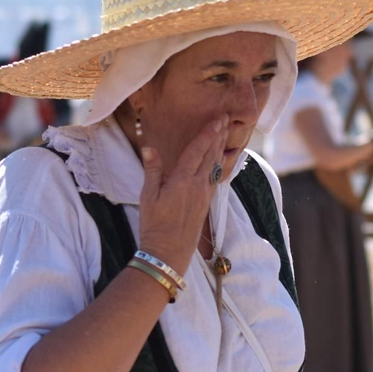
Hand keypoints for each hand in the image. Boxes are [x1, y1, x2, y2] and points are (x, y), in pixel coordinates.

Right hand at [136, 115, 229, 274]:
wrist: (168, 252)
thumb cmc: (154, 225)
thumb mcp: (147, 196)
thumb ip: (152, 170)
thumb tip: (149, 147)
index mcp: (182, 180)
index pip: (197, 150)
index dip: (207, 133)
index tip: (216, 119)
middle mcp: (197, 185)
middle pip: (211, 155)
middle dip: (218, 136)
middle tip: (225, 119)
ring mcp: (204, 195)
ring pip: (216, 166)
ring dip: (220, 148)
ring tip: (225, 134)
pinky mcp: (206, 204)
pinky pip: (216, 179)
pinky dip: (219, 165)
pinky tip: (221, 161)